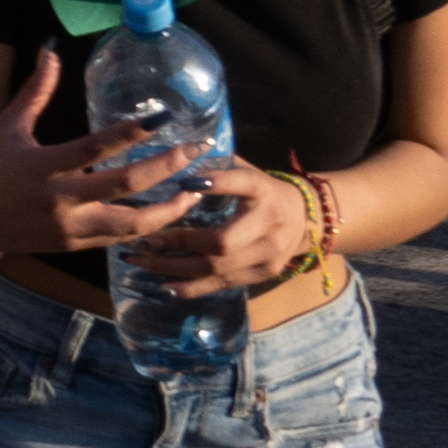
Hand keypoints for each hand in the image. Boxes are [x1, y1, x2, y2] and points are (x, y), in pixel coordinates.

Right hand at [0, 55, 200, 270]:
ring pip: (131, 223)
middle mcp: (57, 199)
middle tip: (196, 151)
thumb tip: (51, 49)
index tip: (163, 118)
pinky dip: (148, 227)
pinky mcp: (74, 245)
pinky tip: (170, 213)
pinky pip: (119, 238)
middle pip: (124, 185)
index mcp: (40, 165)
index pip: (94, 148)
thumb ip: (35, 90)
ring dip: (168, 209)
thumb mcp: (7, 126)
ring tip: (195, 192)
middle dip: (166, 168)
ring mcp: (68, 227)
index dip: (131, 133)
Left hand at [121, 166, 318, 296]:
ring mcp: (268, 255)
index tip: (183, 183)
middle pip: (221, 242)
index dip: (216, 183)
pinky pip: (220, 284)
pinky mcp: (261, 275)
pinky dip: (189, 286)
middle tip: (144, 240)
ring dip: (172, 267)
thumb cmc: (264, 191)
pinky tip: (161, 284)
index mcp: (264, 190)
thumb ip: (218, 168)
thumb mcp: (248, 171)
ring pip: (216, 268)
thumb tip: (172, 161)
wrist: (308, 220)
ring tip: (139, 261)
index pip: (242, 183)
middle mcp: (269, 224)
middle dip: (178, 242)